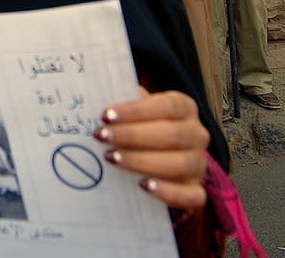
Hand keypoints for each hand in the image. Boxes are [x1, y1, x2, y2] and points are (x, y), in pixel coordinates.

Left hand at [93, 87, 208, 209]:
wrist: (157, 156)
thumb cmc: (139, 125)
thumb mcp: (133, 109)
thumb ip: (123, 103)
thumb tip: (96, 100)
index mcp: (184, 108)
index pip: (167, 106)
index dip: (136, 111)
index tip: (106, 115)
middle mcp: (197, 134)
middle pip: (172, 134)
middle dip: (132, 136)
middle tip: (102, 137)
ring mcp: (199, 164)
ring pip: (179, 164)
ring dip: (142, 161)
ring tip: (112, 158)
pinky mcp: (195, 190)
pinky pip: (190, 195)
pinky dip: (167, 192)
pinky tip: (143, 186)